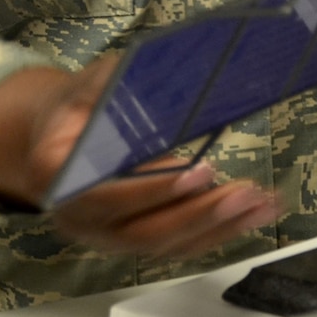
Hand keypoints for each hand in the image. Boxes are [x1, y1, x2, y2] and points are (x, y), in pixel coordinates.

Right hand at [0, 59, 280, 257]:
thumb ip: (121, 86)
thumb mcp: (91, 83)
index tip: (197, 172)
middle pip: (142, 231)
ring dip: (217, 227)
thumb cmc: (78, 105)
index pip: (106, 193)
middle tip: (242, 194)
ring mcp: (106, 236)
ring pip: (165, 244)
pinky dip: (217, 231)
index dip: (153, 188)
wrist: (58, 135)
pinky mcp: (133, 240)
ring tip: (259, 205)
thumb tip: (172, 71)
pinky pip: (176, 245)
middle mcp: (79, 218)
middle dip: (198, 214)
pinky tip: (250, 215)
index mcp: (56, 175)